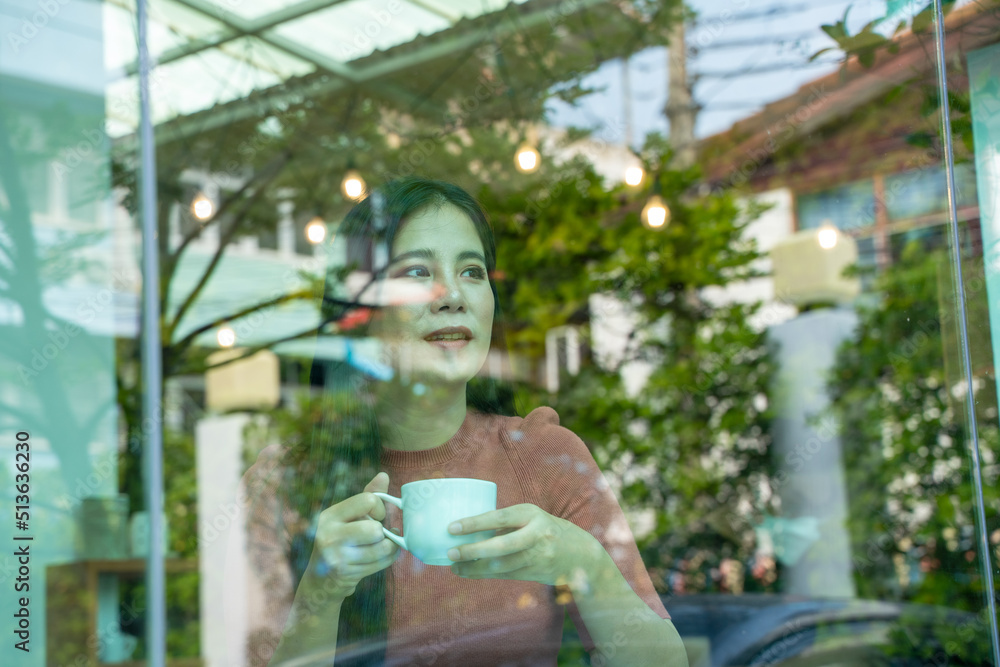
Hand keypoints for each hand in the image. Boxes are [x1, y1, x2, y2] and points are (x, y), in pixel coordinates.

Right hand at [309, 472, 399, 601]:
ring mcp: (336, 556)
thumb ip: (366, 496)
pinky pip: (382, 562)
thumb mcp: (347, 517)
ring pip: (382, 547)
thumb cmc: (340, 541)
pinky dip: (388, 558)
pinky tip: (381, 556)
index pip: (368, 500)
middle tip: (377, 535)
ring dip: (388, 546)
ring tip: (382, 545)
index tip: (376, 516)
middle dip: (382, 532)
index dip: (379, 508)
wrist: (321, 581)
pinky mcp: (346, 573)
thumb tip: (383, 476)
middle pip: (375, 529)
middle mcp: (329, 535)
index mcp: (330, 515)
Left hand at [446, 503, 600, 585]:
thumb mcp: (531, 518)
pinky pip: (506, 575)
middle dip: (473, 551)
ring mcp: (539, 556)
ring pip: (501, 565)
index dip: (475, 523)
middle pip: (501, 545)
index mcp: (532, 513)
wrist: (581, 554)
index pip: (500, 517)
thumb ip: (507, 522)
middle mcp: (537, 534)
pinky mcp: (537, 573)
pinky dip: (485, 574)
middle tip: (450, 552)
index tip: (452, 527)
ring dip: (475, 567)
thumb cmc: (545, 530)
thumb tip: (468, 528)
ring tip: (454, 566)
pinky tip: (469, 572)